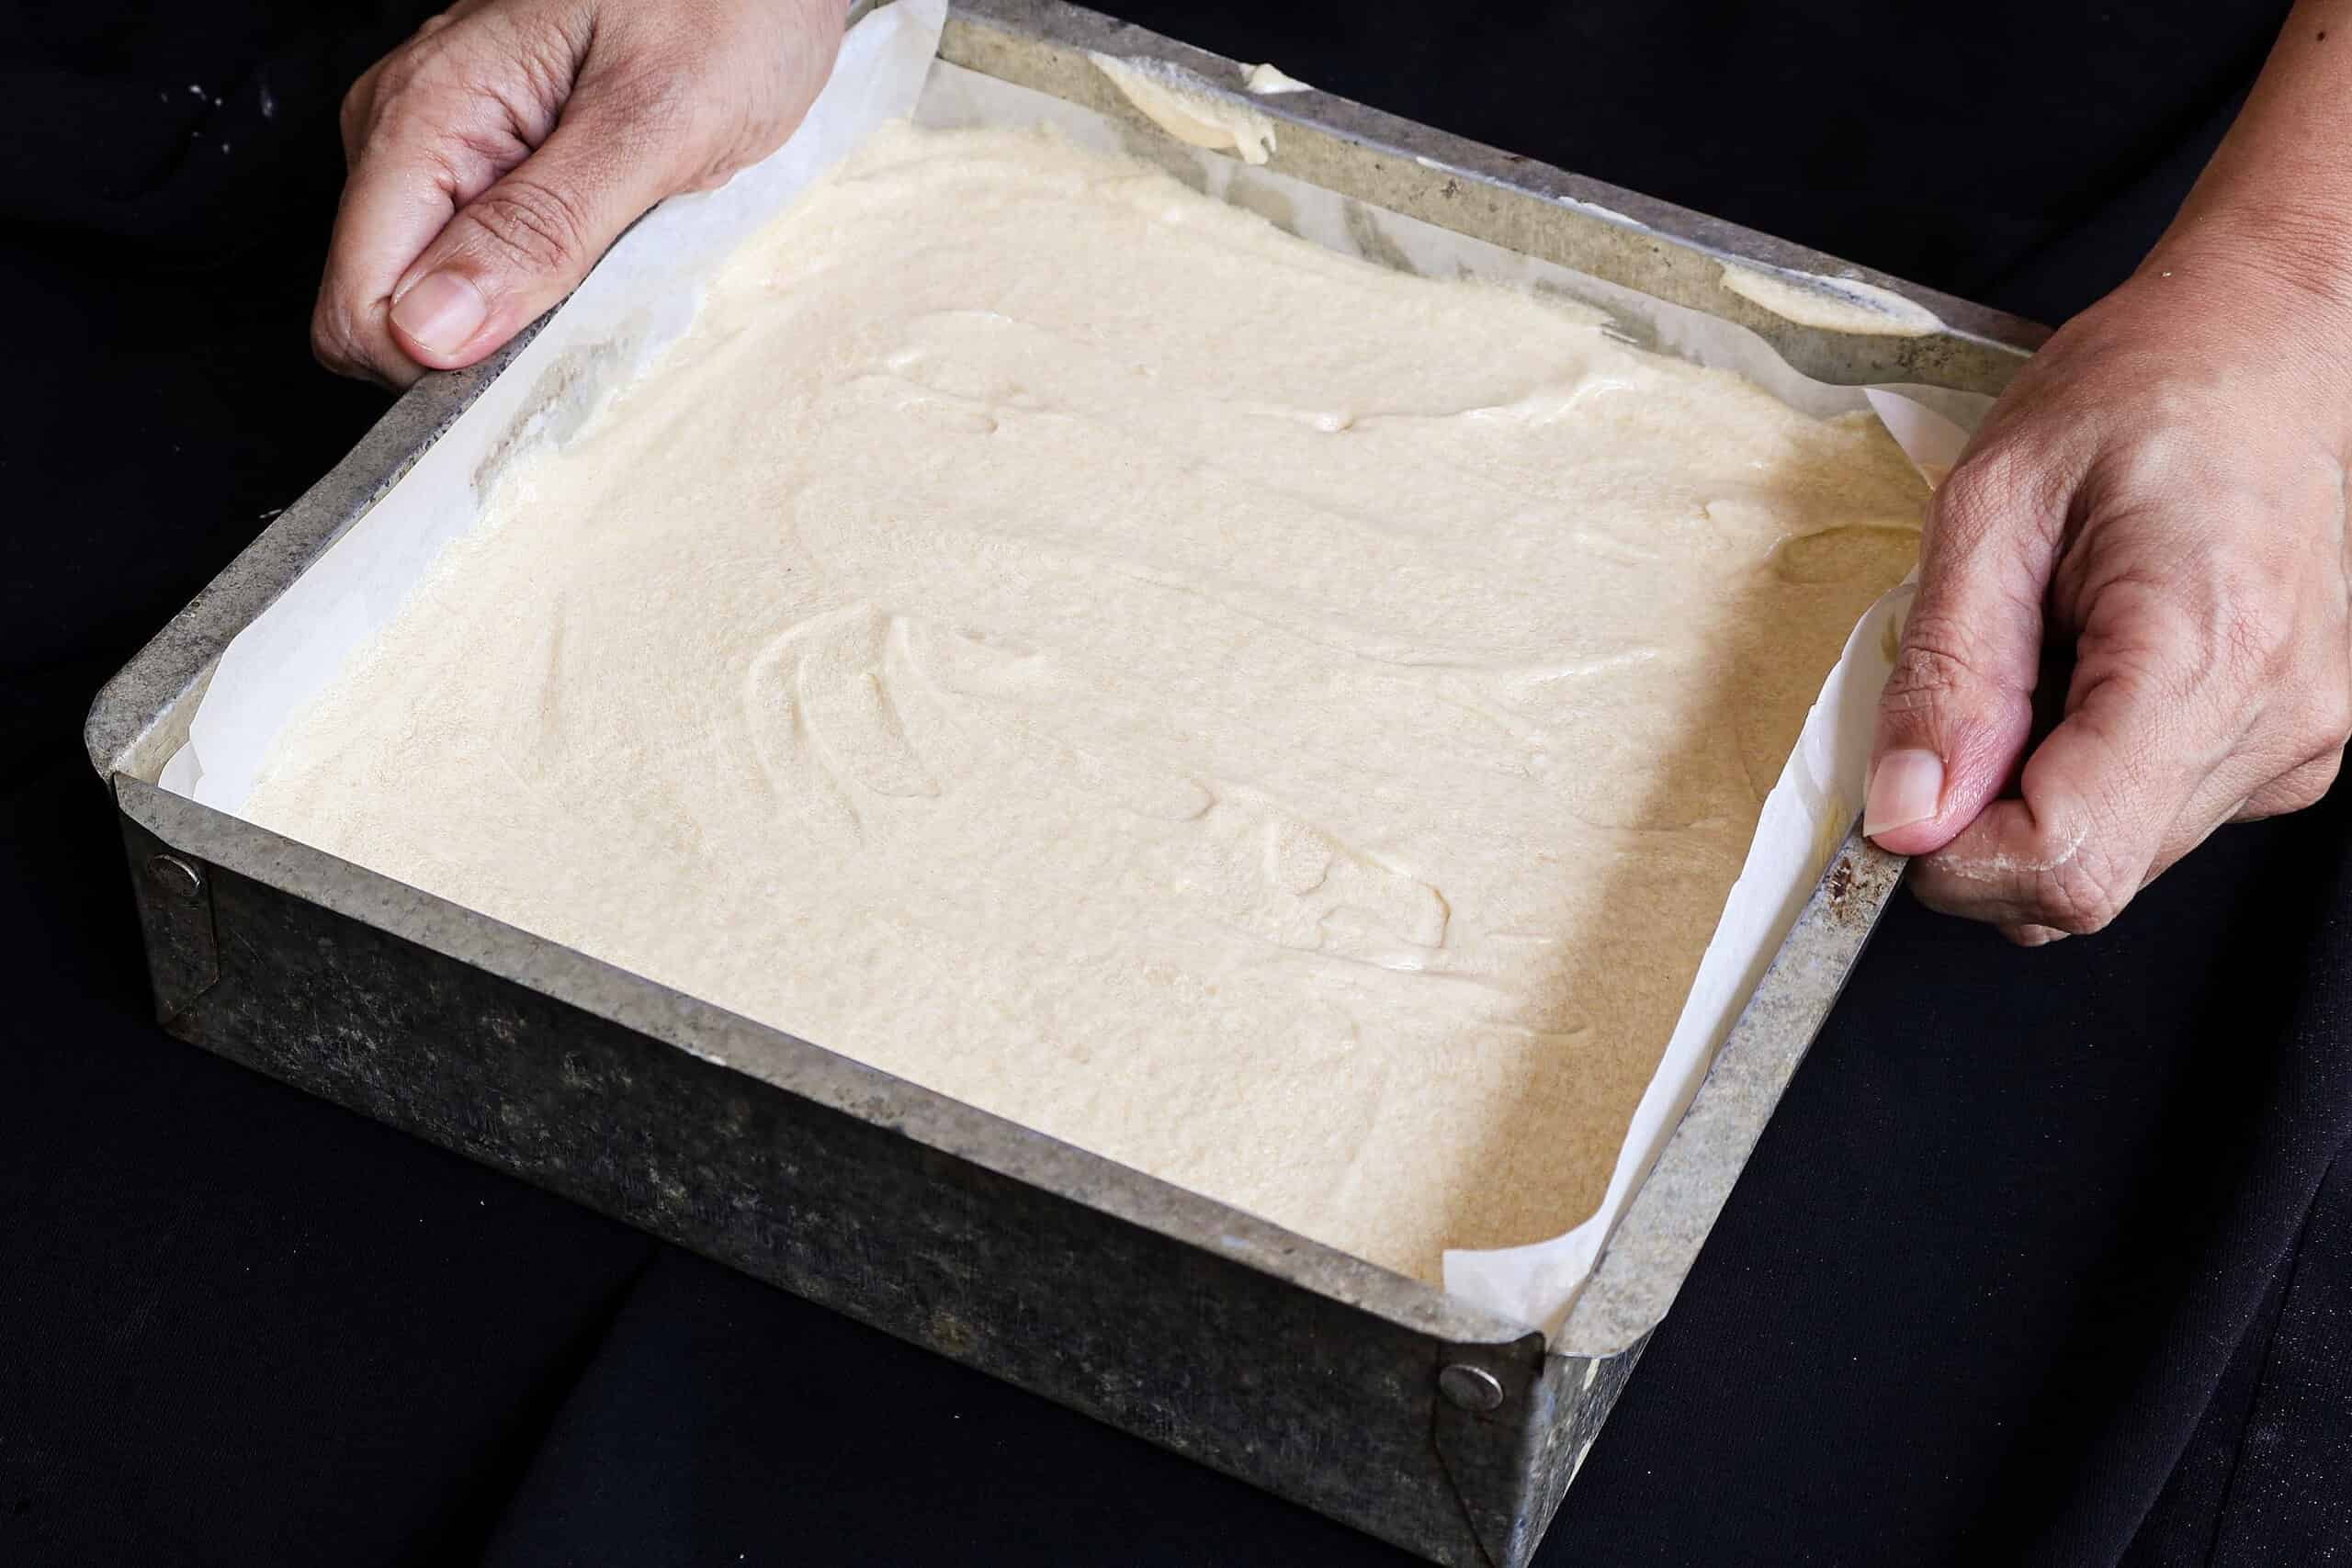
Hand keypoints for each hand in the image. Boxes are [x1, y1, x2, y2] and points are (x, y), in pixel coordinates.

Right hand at [314, 0, 846, 386]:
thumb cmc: (727, 5)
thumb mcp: (655, 124)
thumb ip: (541, 230)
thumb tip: (432, 332)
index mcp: (429, 115)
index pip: (358, 305)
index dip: (440, 363)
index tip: (538, 351)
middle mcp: (412, 128)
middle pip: (387, 310)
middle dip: (487, 338)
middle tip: (603, 285)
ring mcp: (449, 143)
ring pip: (440, 295)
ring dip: (530, 308)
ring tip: (623, 243)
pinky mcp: (494, 159)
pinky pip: (491, 261)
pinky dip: (555, 278)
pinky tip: (618, 234)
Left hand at [1864, 243, 2351, 941]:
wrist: (2267, 343)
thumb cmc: (2140, 392)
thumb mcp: (1993, 503)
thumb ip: (1946, 672)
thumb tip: (1903, 814)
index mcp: (2204, 654)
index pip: (2066, 861)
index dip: (1951, 857)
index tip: (1899, 794)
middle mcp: (2275, 721)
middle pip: (2084, 883)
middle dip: (1979, 829)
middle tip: (1962, 702)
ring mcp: (2297, 744)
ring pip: (2112, 864)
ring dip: (2030, 797)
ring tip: (2039, 662)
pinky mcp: (2290, 748)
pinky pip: (2151, 819)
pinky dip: (2083, 773)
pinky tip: (2087, 673)